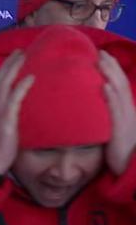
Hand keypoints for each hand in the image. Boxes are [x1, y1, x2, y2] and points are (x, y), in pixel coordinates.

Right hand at [0, 51, 33, 173]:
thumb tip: (18, 110)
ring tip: (25, 55)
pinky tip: (30, 77)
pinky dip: (21, 86)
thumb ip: (6, 115)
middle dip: (9, 62)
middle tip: (21, 50)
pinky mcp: (5, 120)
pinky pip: (14, 99)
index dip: (4, 68)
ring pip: (4, 83)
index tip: (14, 57)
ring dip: (14, 67)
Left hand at [101, 50, 135, 175]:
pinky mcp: (121, 131)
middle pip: (121, 84)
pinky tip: (103, 86)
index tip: (102, 57)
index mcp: (128, 111)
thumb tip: (93, 110)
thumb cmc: (120, 153)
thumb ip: (107, 120)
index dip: (113, 70)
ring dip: (110, 76)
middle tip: (99, 53)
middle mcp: (129, 112)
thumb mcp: (114, 132)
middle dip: (111, 67)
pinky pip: (116, 111)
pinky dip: (110, 97)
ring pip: (119, 93)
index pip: (121, 86)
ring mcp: (126, 120)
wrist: (130, 170)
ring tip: (100, 62)